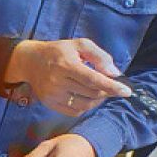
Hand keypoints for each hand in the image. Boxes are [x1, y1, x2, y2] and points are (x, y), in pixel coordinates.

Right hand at [5, 39, 129, 116]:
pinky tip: (86, 97)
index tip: (127, 91)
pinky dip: (86, 106)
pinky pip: (74, 111)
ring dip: (97, 100)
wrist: (29, 61)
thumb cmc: (58, 51)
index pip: (93, 80)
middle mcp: (57, 81)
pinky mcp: (49, 103)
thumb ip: (99, 56)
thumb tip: (114, 73)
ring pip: (84, 105)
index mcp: (66, 65)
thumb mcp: (79, 45)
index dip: (111, 86)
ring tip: (98, 91)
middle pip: (91, 93)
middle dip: (106, 91)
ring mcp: (52, 94)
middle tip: (110, 86)